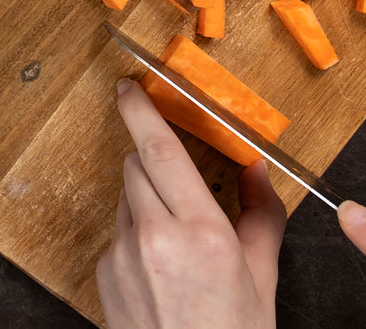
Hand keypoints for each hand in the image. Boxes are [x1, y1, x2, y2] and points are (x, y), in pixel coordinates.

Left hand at [97, 78, 286, 327]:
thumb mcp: (262, 277)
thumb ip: (261, 215)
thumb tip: (257, 170)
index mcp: (201, 232)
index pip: (160, 150)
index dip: (140, 111)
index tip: (129, 88)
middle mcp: (154, 237)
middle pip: (136, 166)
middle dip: (156, 162)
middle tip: (183, 186)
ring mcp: (121, 255)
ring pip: (127, 198)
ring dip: (148, 201)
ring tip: (180, 244)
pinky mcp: (103, 271)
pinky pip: (118, 232)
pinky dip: (137, 235)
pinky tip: (161, 269)